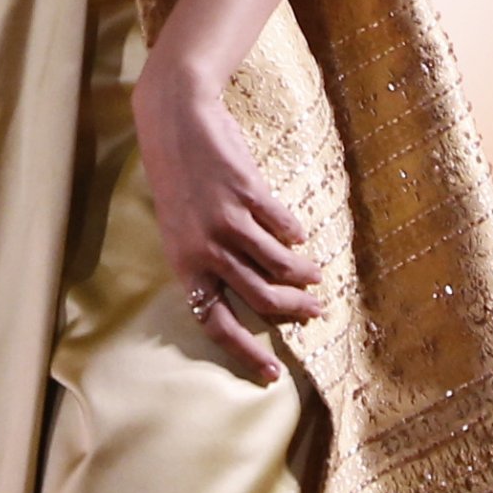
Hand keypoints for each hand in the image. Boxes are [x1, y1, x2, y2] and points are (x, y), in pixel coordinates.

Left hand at [131, 57, 323, 384]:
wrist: (176, 119)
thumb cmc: (179, 176)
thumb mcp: (181, 226)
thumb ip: (208, 258)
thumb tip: (247, 288)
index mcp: (184, 265)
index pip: (215, 323)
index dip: (246, 352)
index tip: (273, 373)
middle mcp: (205, 249)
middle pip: (258, 298)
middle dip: (293, 311)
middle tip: (315, 313)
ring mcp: (227, 221)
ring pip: (277, 266)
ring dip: (302, 275)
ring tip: (317, 278)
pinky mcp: (248, 193)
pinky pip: (282, 225)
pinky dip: (294, 234)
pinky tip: (300, 236)